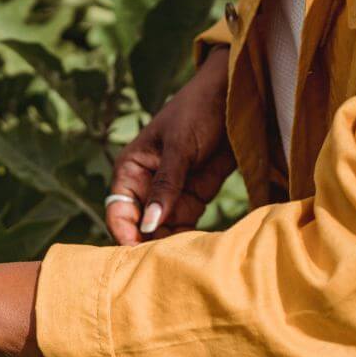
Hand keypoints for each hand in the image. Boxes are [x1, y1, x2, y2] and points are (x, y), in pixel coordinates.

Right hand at [107, 46, 233, 244]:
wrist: (237, 94)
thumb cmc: (198, 109)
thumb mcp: (180, 146)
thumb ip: (165, 185)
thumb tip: (148, 224)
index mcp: (131, 170)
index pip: (118, 211)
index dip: (125, 233)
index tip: (138, 253)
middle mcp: (145, 186)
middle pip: (139, 226)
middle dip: (149, 243)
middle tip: (165, 262)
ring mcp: (170, 193)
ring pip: (162, 229)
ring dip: (170, 244)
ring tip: (183, 258)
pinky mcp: (194, 197)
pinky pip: (185, 225)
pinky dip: (189, 237)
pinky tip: (196, 248)